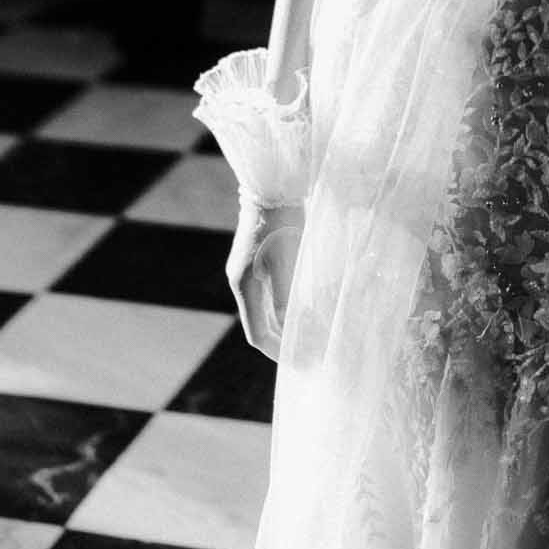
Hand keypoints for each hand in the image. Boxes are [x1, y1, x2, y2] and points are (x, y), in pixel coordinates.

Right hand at [225, 198, 303, 360]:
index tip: (298, 363)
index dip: (276, 351)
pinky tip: (302, 307)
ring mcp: (248, 270)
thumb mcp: (286, 261)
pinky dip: (284, 307)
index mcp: (245, 286)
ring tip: (307, 335)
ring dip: (283, 325)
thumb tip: (287, 329)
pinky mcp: (258, 259)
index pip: (256, 333)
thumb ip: (285, 298)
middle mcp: (242, 282)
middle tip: (306, 353)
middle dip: (281, 341)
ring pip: (265, 309)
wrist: (273, 185)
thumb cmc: (281, 223)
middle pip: (259, 323)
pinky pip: (269, 294)